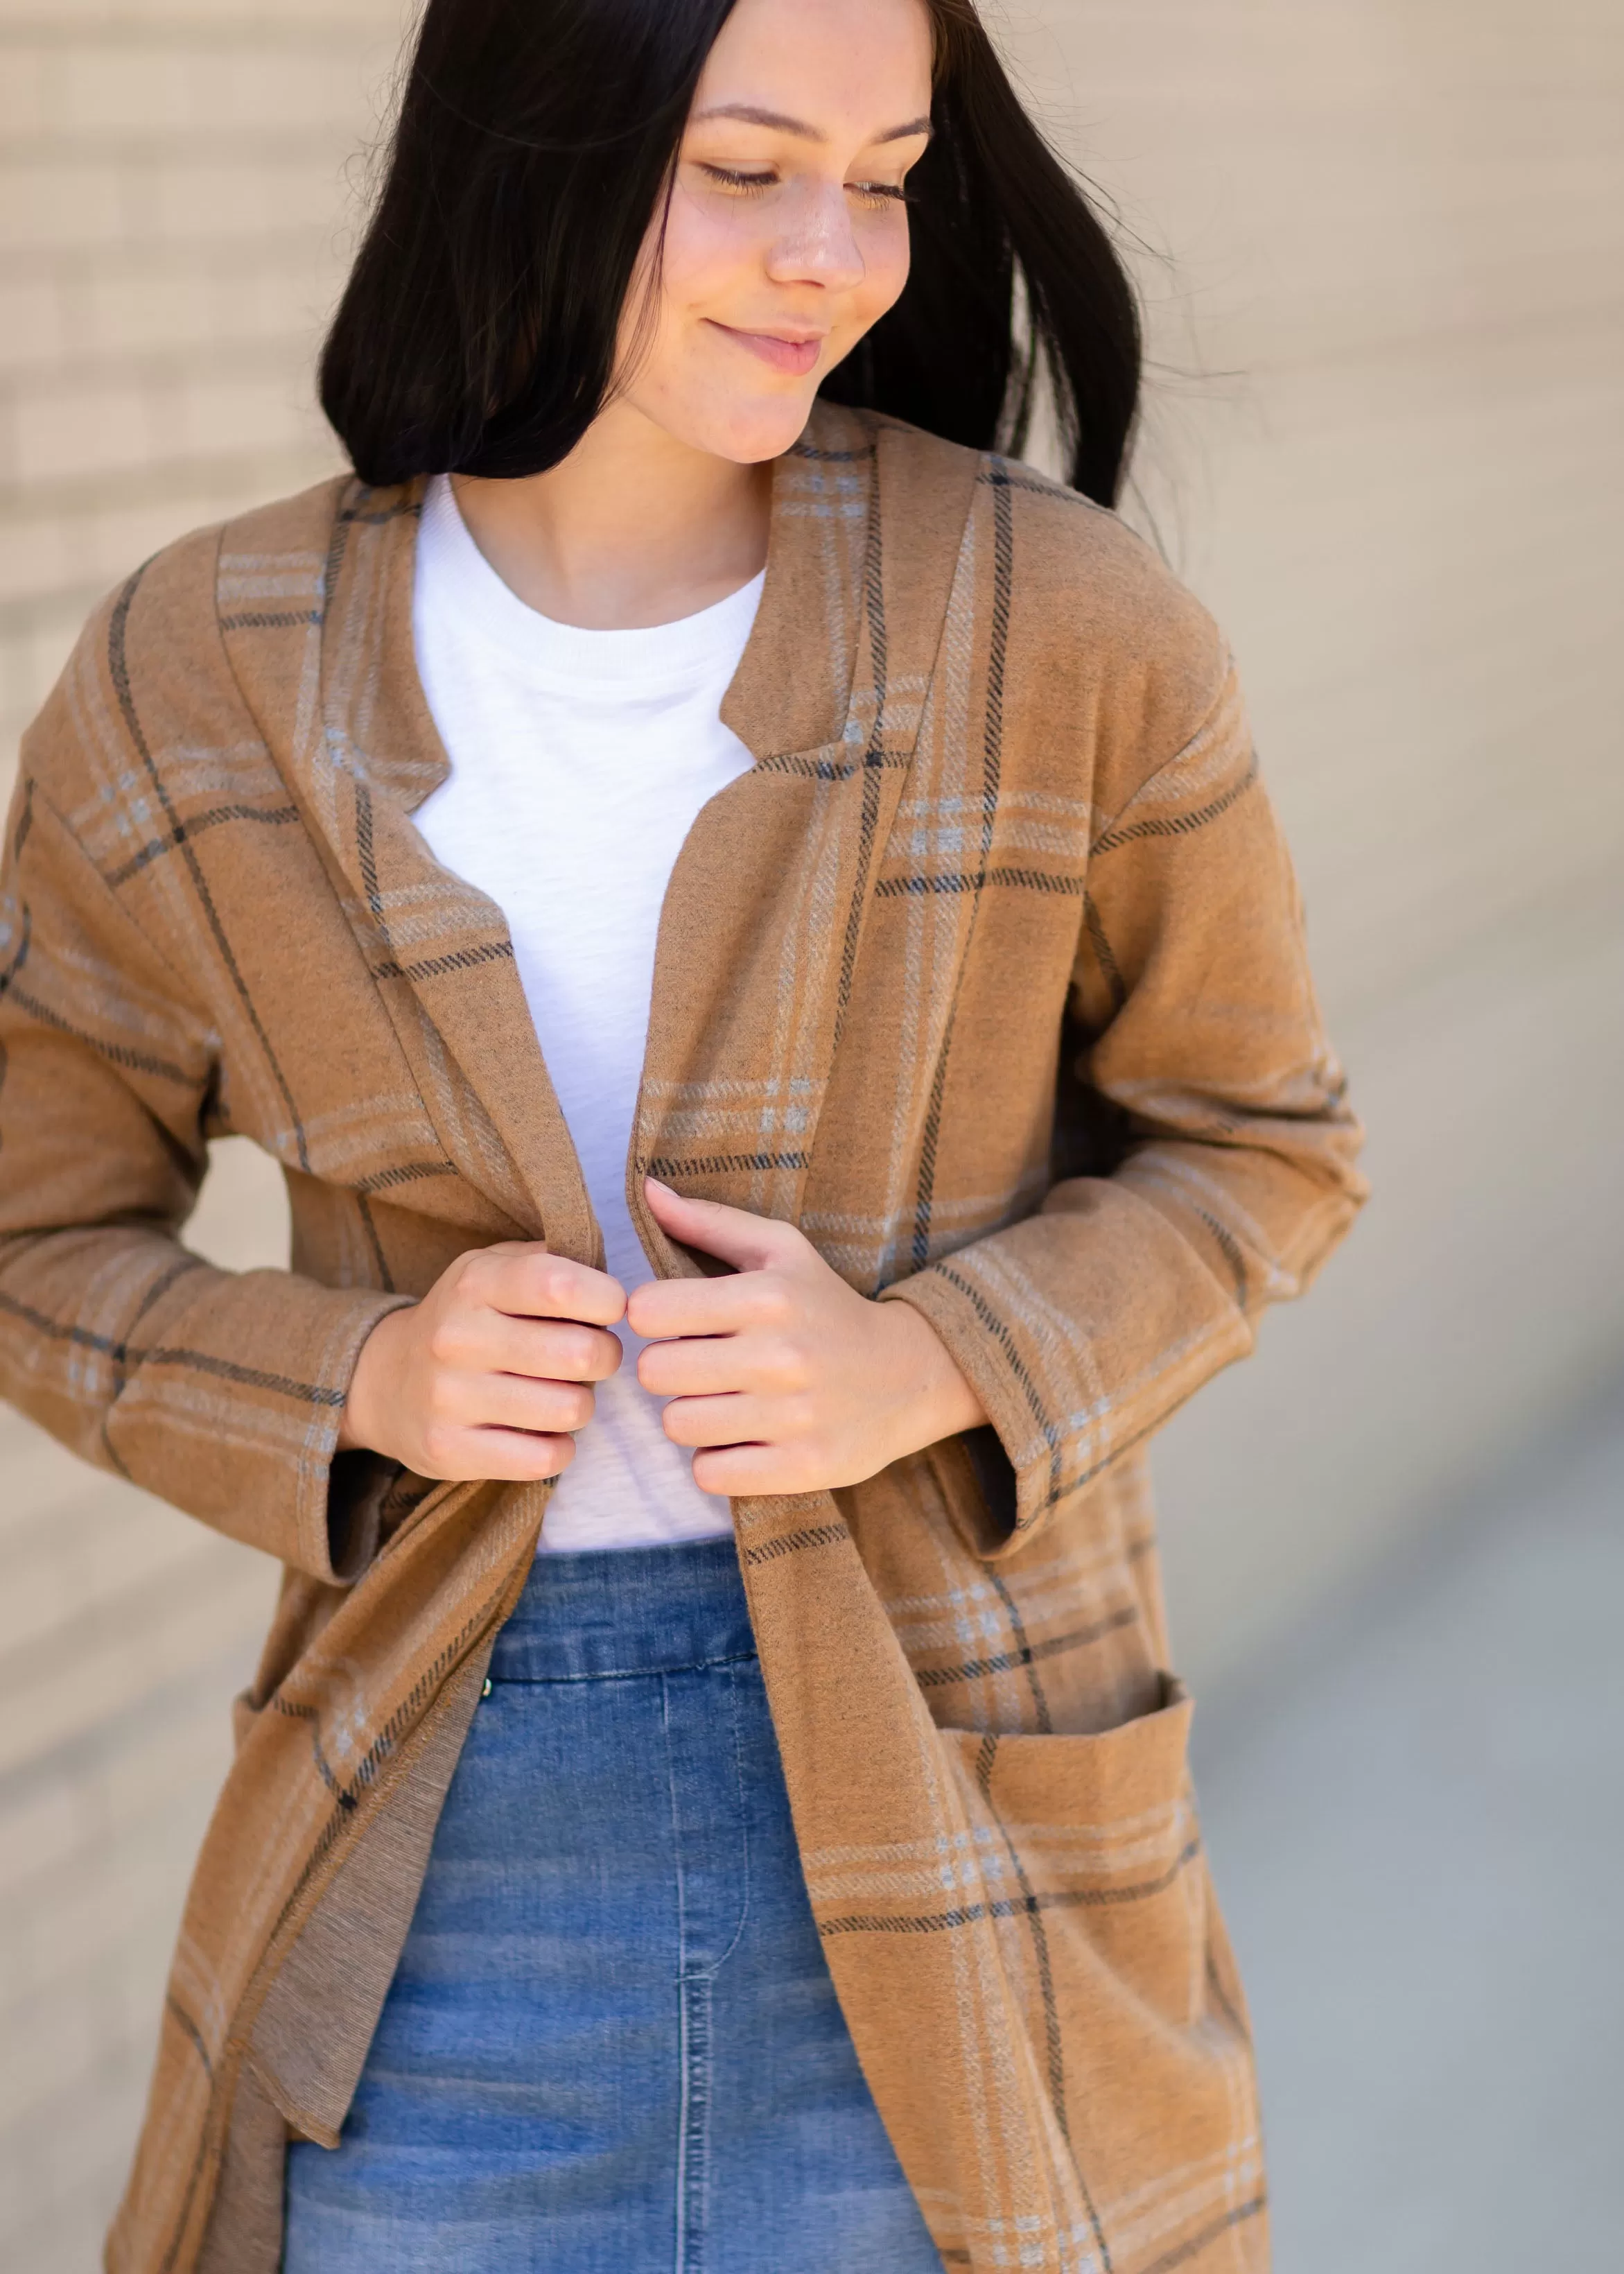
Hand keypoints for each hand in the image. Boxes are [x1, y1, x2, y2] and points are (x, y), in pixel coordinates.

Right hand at [339, 1242, 625, 1480]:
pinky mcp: (448, 1450)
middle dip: (604, 1356)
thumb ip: (554, 1260)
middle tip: (590, 1357)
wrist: (385, 1382)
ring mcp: (448, 1397)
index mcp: (476, 1282)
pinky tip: (543, 1432)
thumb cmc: (468, 1319)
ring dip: (582, 1404)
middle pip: (579, 1353)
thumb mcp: (495, 1269)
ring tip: (561, 1393)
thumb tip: (616, 1278)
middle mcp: (457, 1337)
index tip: (608, 1309)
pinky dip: (559, 1447)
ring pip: (570, 1408)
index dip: (607, 1300)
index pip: (561, 1286)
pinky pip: (544, 1458)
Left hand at [629, 1179, 986, 1496]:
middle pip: (654, 1373)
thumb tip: (647, 1189)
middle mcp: (781, 1356)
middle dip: (668, 1369)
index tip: (675, 1321)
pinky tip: (742, 1438)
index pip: (649, 1310)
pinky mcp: (803, 1467)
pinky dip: (716, 1460)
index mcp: (768, 1296)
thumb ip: (710, 1221)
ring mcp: (793, 1417)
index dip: (652, 1316)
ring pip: (677, 1424)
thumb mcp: (781, 1251)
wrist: (910, 1374)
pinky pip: (709, 1473)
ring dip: (691, 1416)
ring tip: (723, 1401)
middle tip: (699, 1366)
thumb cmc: (826, 1306)